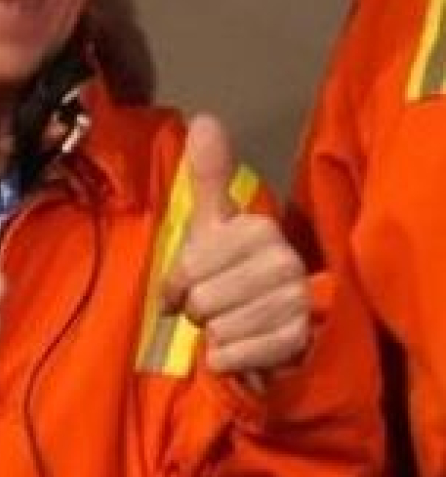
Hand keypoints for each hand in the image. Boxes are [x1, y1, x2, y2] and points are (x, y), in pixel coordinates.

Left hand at [161, 112, 309, 379]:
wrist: (273, 327)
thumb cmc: (230, 271)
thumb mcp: (213, 224)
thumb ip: (209, 175)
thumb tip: (206, 118)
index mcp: (259, 229)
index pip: (189, 266)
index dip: (178, 282)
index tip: (186, 286)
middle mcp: (284, 261)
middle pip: (204, 300)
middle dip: (199, 310)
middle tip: (215, 306)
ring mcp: (295, 302)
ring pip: (220, 329)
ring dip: (215, 335)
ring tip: (230, 324)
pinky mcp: (298, 342)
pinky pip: (238, 355)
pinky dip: (229, 359)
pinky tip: (239, 349)